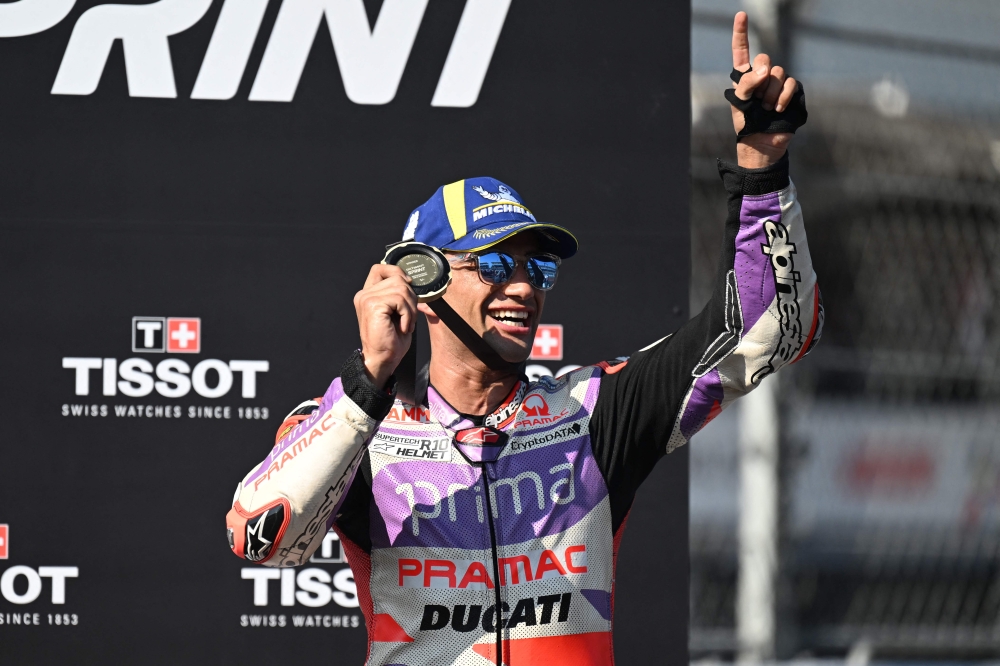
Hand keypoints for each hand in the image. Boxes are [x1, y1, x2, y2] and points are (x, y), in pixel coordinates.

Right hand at [354, 264, 417, 388]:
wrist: (382, 359)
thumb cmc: (390, 340)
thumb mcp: (398, 312)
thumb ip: (400, 295)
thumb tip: (412, 281)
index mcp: (368, 294)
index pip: (380, 268)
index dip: (398, 272)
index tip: (408, 288)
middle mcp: (364, 294)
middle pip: (397, 278)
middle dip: (411, 297)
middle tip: (409, 317)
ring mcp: (367, 298)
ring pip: (401, 288)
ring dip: (411, 308)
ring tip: (406, 323)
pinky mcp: (373, 305)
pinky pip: (400, 300)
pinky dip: (407, 314)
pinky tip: (402, 327)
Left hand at [730, 11, 797, 168]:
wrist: (761, 144)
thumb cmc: (746, 123)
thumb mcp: (740, 103)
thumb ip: (747, 83)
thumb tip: (766, 69)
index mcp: (744, 76)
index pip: (741, 50)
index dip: (741, 32)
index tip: (741, 15)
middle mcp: (761, 76)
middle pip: (764, 59)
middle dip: (760, 78)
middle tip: (757, 99)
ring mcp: (777, 83)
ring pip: (779, 72)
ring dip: (771, 93)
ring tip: (766, 108)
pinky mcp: (791, 92)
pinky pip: (791, 84)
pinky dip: (784, 97)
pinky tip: (778, 109)